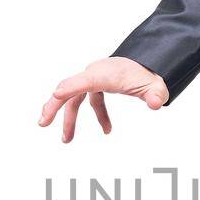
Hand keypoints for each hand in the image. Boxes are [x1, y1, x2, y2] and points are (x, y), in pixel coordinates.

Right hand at [38, 57, 168, 142]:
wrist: (152, 60)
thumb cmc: (150, 73)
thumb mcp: (156, 86)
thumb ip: (156, 94)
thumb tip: (155, 103)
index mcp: (105, 74)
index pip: (84, 81)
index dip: (70, 87)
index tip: (56, 94)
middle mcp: (96, 73)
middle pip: (69, 89)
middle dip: (54, 106)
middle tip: (42, 123)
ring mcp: (95, 77)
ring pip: (74, 97)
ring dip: (69, 119)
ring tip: (66, 140)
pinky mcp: (99, 82)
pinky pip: (90, 99)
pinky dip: (97, 115)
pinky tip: (107, 130)